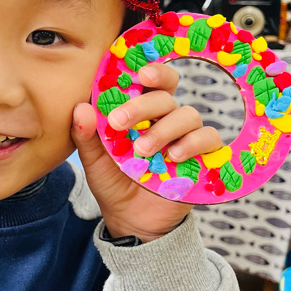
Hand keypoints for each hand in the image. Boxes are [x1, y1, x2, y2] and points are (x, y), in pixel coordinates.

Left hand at [71, 63, 222, 241]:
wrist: (131, 220)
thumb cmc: (114, 182)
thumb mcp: (94, 161)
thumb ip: (86, 135)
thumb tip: (80, 107)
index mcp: (143, 112)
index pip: (153, 82)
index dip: (152, 71)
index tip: (138, 74)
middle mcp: (167, 119)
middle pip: (166, 96)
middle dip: (142, 106)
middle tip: (119, 122)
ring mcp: (187, 136)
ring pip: (188, 115)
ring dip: (164, 129)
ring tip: (142, 151)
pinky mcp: (203, 157)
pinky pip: (209, 138)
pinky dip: (193, 143)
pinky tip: (174, 156)